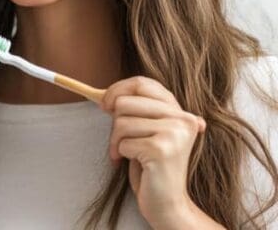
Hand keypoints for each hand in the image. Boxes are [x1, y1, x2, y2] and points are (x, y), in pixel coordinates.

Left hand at [102, 76, 206, 228]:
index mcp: (180, 111)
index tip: (105, 104)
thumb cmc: (151, 165)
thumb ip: (135, 111)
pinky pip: (123, 143)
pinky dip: (121, 154)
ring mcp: (174, 134)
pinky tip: (135, 164)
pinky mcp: (161, 149)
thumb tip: (103, 96)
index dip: (117, 90)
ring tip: (126, 155)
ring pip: (121, 123)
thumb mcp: (145, 132)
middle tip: (119, 140)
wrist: (166, 202)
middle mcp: (182, 119)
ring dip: (116, 142)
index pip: (142, 84)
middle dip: (113, 124)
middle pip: (125, 103)